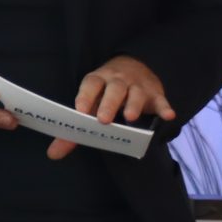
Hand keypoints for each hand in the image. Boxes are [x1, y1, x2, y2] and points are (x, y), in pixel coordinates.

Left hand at [48, 55, 174, 159]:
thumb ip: (74, 131)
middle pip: (114, 90)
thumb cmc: (105, 93)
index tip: (80, 110)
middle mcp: (118, 80)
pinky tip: (168, 115)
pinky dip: (164, 108)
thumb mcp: (89, 104)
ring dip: (133, 104)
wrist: (135, 67)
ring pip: (136, 93)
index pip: (90, 85)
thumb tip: (53, 154)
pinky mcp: (155, 94)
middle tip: (103, 120)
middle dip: (108, 104)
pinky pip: (161, 101)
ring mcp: (138, 86)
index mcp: (98, 81)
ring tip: (130, 117)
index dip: (85, 96)